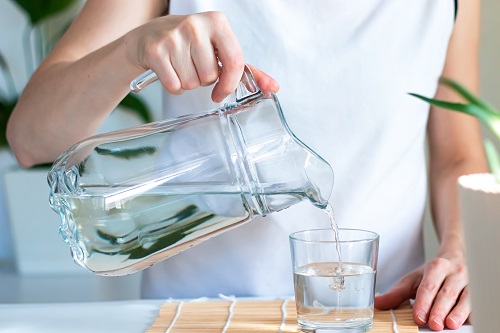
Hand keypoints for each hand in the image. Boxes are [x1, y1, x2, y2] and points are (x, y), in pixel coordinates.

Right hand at [128, 12, 278, 101]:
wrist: (150, 36)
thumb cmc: (190, 44)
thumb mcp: (219, 49)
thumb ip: (247, 70)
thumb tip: (273, 88)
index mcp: (217, 22)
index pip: (235, 62)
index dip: (230, 84)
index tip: (222, 92)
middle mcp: (196, 25)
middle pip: (211, 76)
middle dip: (204, 79)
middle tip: (194, 66)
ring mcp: (174, 36)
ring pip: (192, 83)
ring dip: (188, 83)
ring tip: (181, 67)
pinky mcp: (155, 50)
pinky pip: (174, 85)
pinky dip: (173, 86)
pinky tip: (170, 71)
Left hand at [374, 255, 469, 330]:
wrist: (456, 258)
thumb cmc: (434, 273)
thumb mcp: (413, 280)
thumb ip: (396, 294)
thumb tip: (377, 303)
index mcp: (437, 267)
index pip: (429, 286)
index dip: (424, 302)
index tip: (419, 317)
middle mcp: (454, 273)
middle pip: (447, 293)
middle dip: (440, 309)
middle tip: (433, 324)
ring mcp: (469, 282)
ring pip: (465, 298)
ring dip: (458, 312)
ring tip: (450, 324)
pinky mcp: (479, 292)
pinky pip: (477, 302)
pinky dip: (472, 312)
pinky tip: (468, 321)